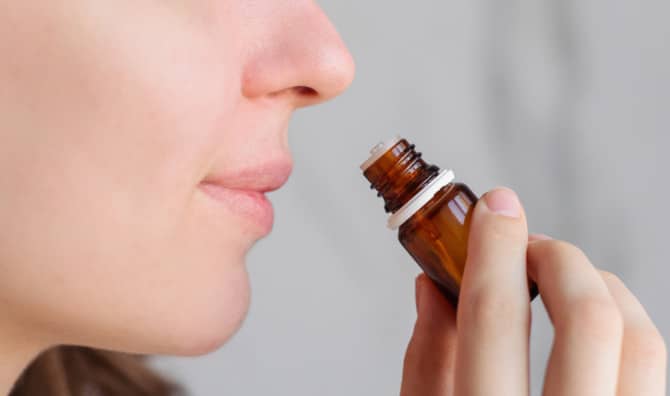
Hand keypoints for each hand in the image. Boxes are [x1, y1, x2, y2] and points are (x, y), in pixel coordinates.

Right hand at [400, 188, 666, 395]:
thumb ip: (427, 361)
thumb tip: (431, 285)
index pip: (495, 319)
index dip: (494, 249)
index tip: (495, 208)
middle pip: (589, 320)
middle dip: (556, 259)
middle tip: (527, 248)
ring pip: (641, 340)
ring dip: (599, 287)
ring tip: (559, 280)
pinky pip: (652, 366)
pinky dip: (623, 324)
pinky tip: (588, 322)